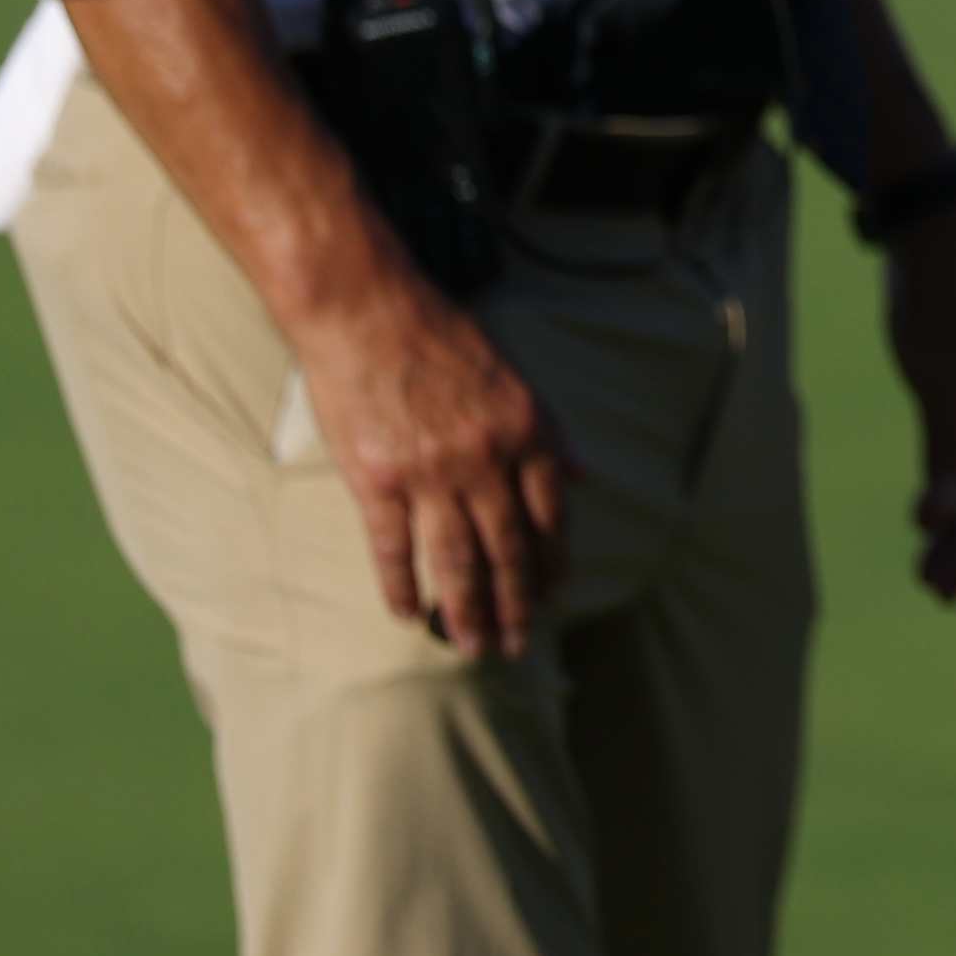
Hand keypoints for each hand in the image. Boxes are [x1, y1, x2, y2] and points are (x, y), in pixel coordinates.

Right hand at [286, 267, 574, 658]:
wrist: (367, 310)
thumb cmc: (443, 337)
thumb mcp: (515, 377)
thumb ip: (551, 431)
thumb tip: (587, 474)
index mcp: (525, 432)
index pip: (550, 515)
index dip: (554, 563)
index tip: (558, 599)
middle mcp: (485, 459)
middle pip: (508, 547)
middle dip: (517, 602)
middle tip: (519, 644)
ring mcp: (430, 473)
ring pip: (457, 559)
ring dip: (468, 609)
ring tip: (473, 645)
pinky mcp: (377, 480)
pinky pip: (394, 547)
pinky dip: (401, 585)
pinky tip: (409, 614)